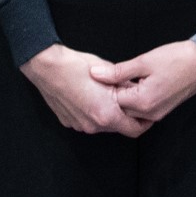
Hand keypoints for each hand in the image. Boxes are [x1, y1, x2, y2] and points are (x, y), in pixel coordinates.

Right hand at [21, 45, 149, 137]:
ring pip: (102, 125)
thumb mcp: (109, 73)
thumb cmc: (77, 66)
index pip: (135, 130)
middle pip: (118, 127)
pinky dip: (93, 113)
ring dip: (109, 114)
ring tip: (108, 95)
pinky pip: (87, 121)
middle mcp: (93, 126)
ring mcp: (80, 126)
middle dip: (126, 116)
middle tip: (129, 100)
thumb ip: (126, 86)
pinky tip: (91, 97)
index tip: (148, 114)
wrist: (47, 67)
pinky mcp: (69, 122)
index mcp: (107, 115)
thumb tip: (137, 89)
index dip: (145, 122)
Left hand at [99, 40, 195, 124]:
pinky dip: (135, 98)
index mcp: (144, 102)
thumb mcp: (144, 61)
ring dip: (125, 96)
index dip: (106, 87)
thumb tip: (95, 74)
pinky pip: (142, 109)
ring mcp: (158, 114)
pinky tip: (136, 82)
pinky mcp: (163, 109)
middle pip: (120, 109)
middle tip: (111, 76)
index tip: (103, 74)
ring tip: (124, 78)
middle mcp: (150, 113)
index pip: (113, 101)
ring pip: (131, 110)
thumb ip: (118, 71)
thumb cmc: (178, 58)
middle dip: (113, 94)